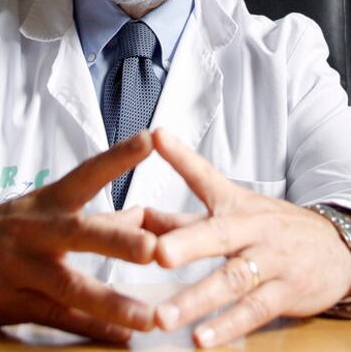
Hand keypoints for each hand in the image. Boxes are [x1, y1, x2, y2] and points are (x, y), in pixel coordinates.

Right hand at [0, 132, 155, 342]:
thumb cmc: (6, 228)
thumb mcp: (45, 210)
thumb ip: (96, 214)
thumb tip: (143, 214)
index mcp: (48, 201)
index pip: (87, 174)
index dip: (117, 157)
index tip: (149, 140)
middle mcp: (37, 231)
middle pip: (80, 233)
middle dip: (118, 240)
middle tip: (154, 247)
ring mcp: (24, 268)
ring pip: (70, 286)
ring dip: (112, 302)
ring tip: (150, 316)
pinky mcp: (16, 304)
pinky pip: (58, 318)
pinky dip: (92, 328)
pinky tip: (121, 338)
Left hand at [145, 129, 350, 347]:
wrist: (333, 247)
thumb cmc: (270, 228)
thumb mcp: (232, 214)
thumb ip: (183, 220)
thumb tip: (138, 216)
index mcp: (234, 203)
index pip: (204, 175)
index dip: (180, 156)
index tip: (156, 137)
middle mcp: (252, 227)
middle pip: (218, 233)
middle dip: (186, 243)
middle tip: (155, 253)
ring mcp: (271, 259)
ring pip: (233, 279)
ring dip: (197, 299)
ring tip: (163, 316)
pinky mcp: (286, 291)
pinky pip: (256, 310)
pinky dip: (229, 326)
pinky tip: (202, 339)